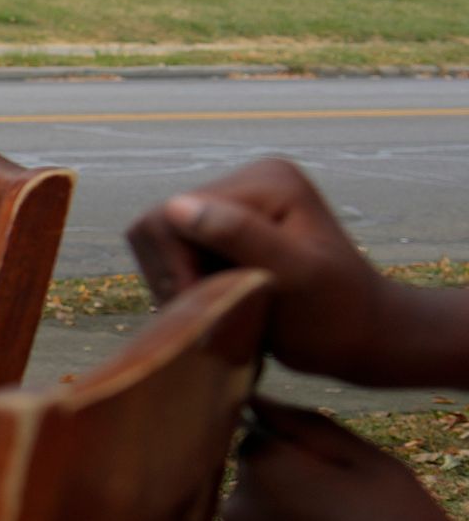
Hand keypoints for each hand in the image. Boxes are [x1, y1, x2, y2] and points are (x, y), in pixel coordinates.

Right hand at [128, 159, 441, 386]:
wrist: (363, 338)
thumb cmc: (337, 314)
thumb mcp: (294, 275)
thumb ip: (240, 236)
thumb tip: (175, 206)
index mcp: (264, 181)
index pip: (171, 215)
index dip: (176, 267)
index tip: (208, 306)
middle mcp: (245, 183)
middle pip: (158, 228)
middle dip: (175, 276)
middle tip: (212, 312)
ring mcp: (234, 208)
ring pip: (159, 247)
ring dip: (179, 286)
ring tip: (221, 311)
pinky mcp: (225, 234)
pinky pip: (172, 259)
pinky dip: (186, 289)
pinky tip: (219, 305)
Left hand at [223, 403, 468, 520]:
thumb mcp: (371, 463)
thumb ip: (308, 427)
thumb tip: (259, 401)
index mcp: (263, 467)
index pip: (261, 435)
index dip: (305, 450)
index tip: (343, 473)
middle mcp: (236, 510)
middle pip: (258, 480)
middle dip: (293, 485)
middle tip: (353, 511)